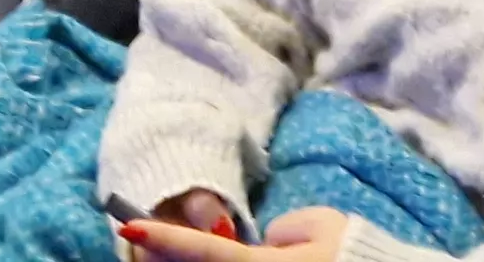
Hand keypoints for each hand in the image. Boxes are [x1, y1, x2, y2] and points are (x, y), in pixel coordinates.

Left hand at [120, 206, 349, 261]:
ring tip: (164, 253)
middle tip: (142, 244)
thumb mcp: (322, 225)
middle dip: (166, 260)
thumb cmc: (355, 254)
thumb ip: (283, 229)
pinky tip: (199, 258)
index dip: (164, 238)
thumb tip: (265, 243)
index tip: (129, 227)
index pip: (205, 251)